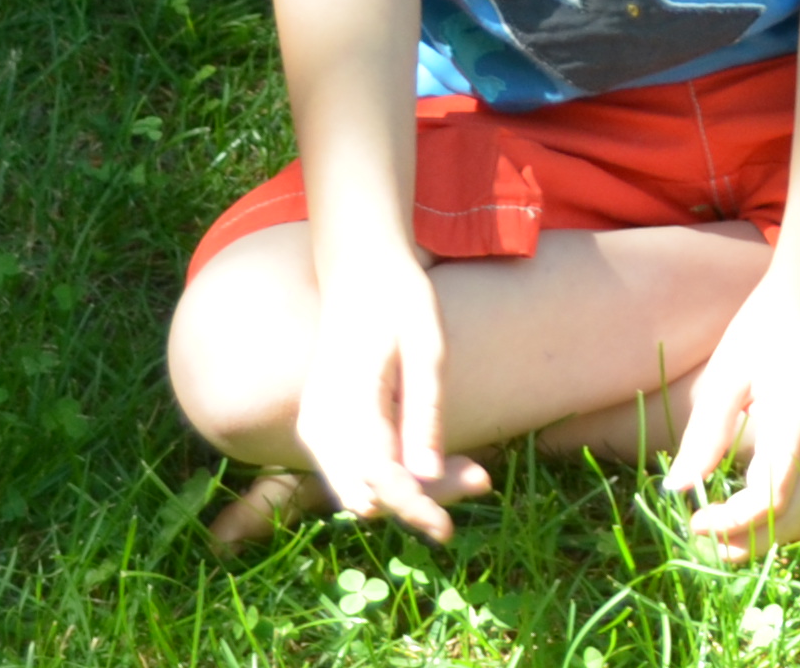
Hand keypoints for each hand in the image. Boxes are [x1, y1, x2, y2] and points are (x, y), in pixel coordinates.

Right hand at [293, 234, 467, 542]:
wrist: (360, 270)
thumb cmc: (399, 300)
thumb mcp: (426, 348)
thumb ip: (423, 412)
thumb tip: (423, 478)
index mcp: (344, 402)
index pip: (376, 479)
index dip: (412, 508)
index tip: (447, 529)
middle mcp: (320, 425)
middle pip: (368, 493)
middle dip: (420, 501)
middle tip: (481, 479)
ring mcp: (319, 430)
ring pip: (364, 487)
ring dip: (414, 491)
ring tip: (474, 471)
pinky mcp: (327, 431)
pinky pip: (361, 468)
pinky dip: (400, 474)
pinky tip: (442, 460)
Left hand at [664, 254, 799, 556]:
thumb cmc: (766, 324)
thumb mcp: (728, 375)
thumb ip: (707, 435)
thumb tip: (676, 488)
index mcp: (796, 423)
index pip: (767, 502)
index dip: (729, 524)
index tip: (693, 520)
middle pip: (793, 522)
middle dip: (748, 543)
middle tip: (703, 537)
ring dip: (772, 535)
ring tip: (727, 530)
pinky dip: (792, 516)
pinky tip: (759, 506)